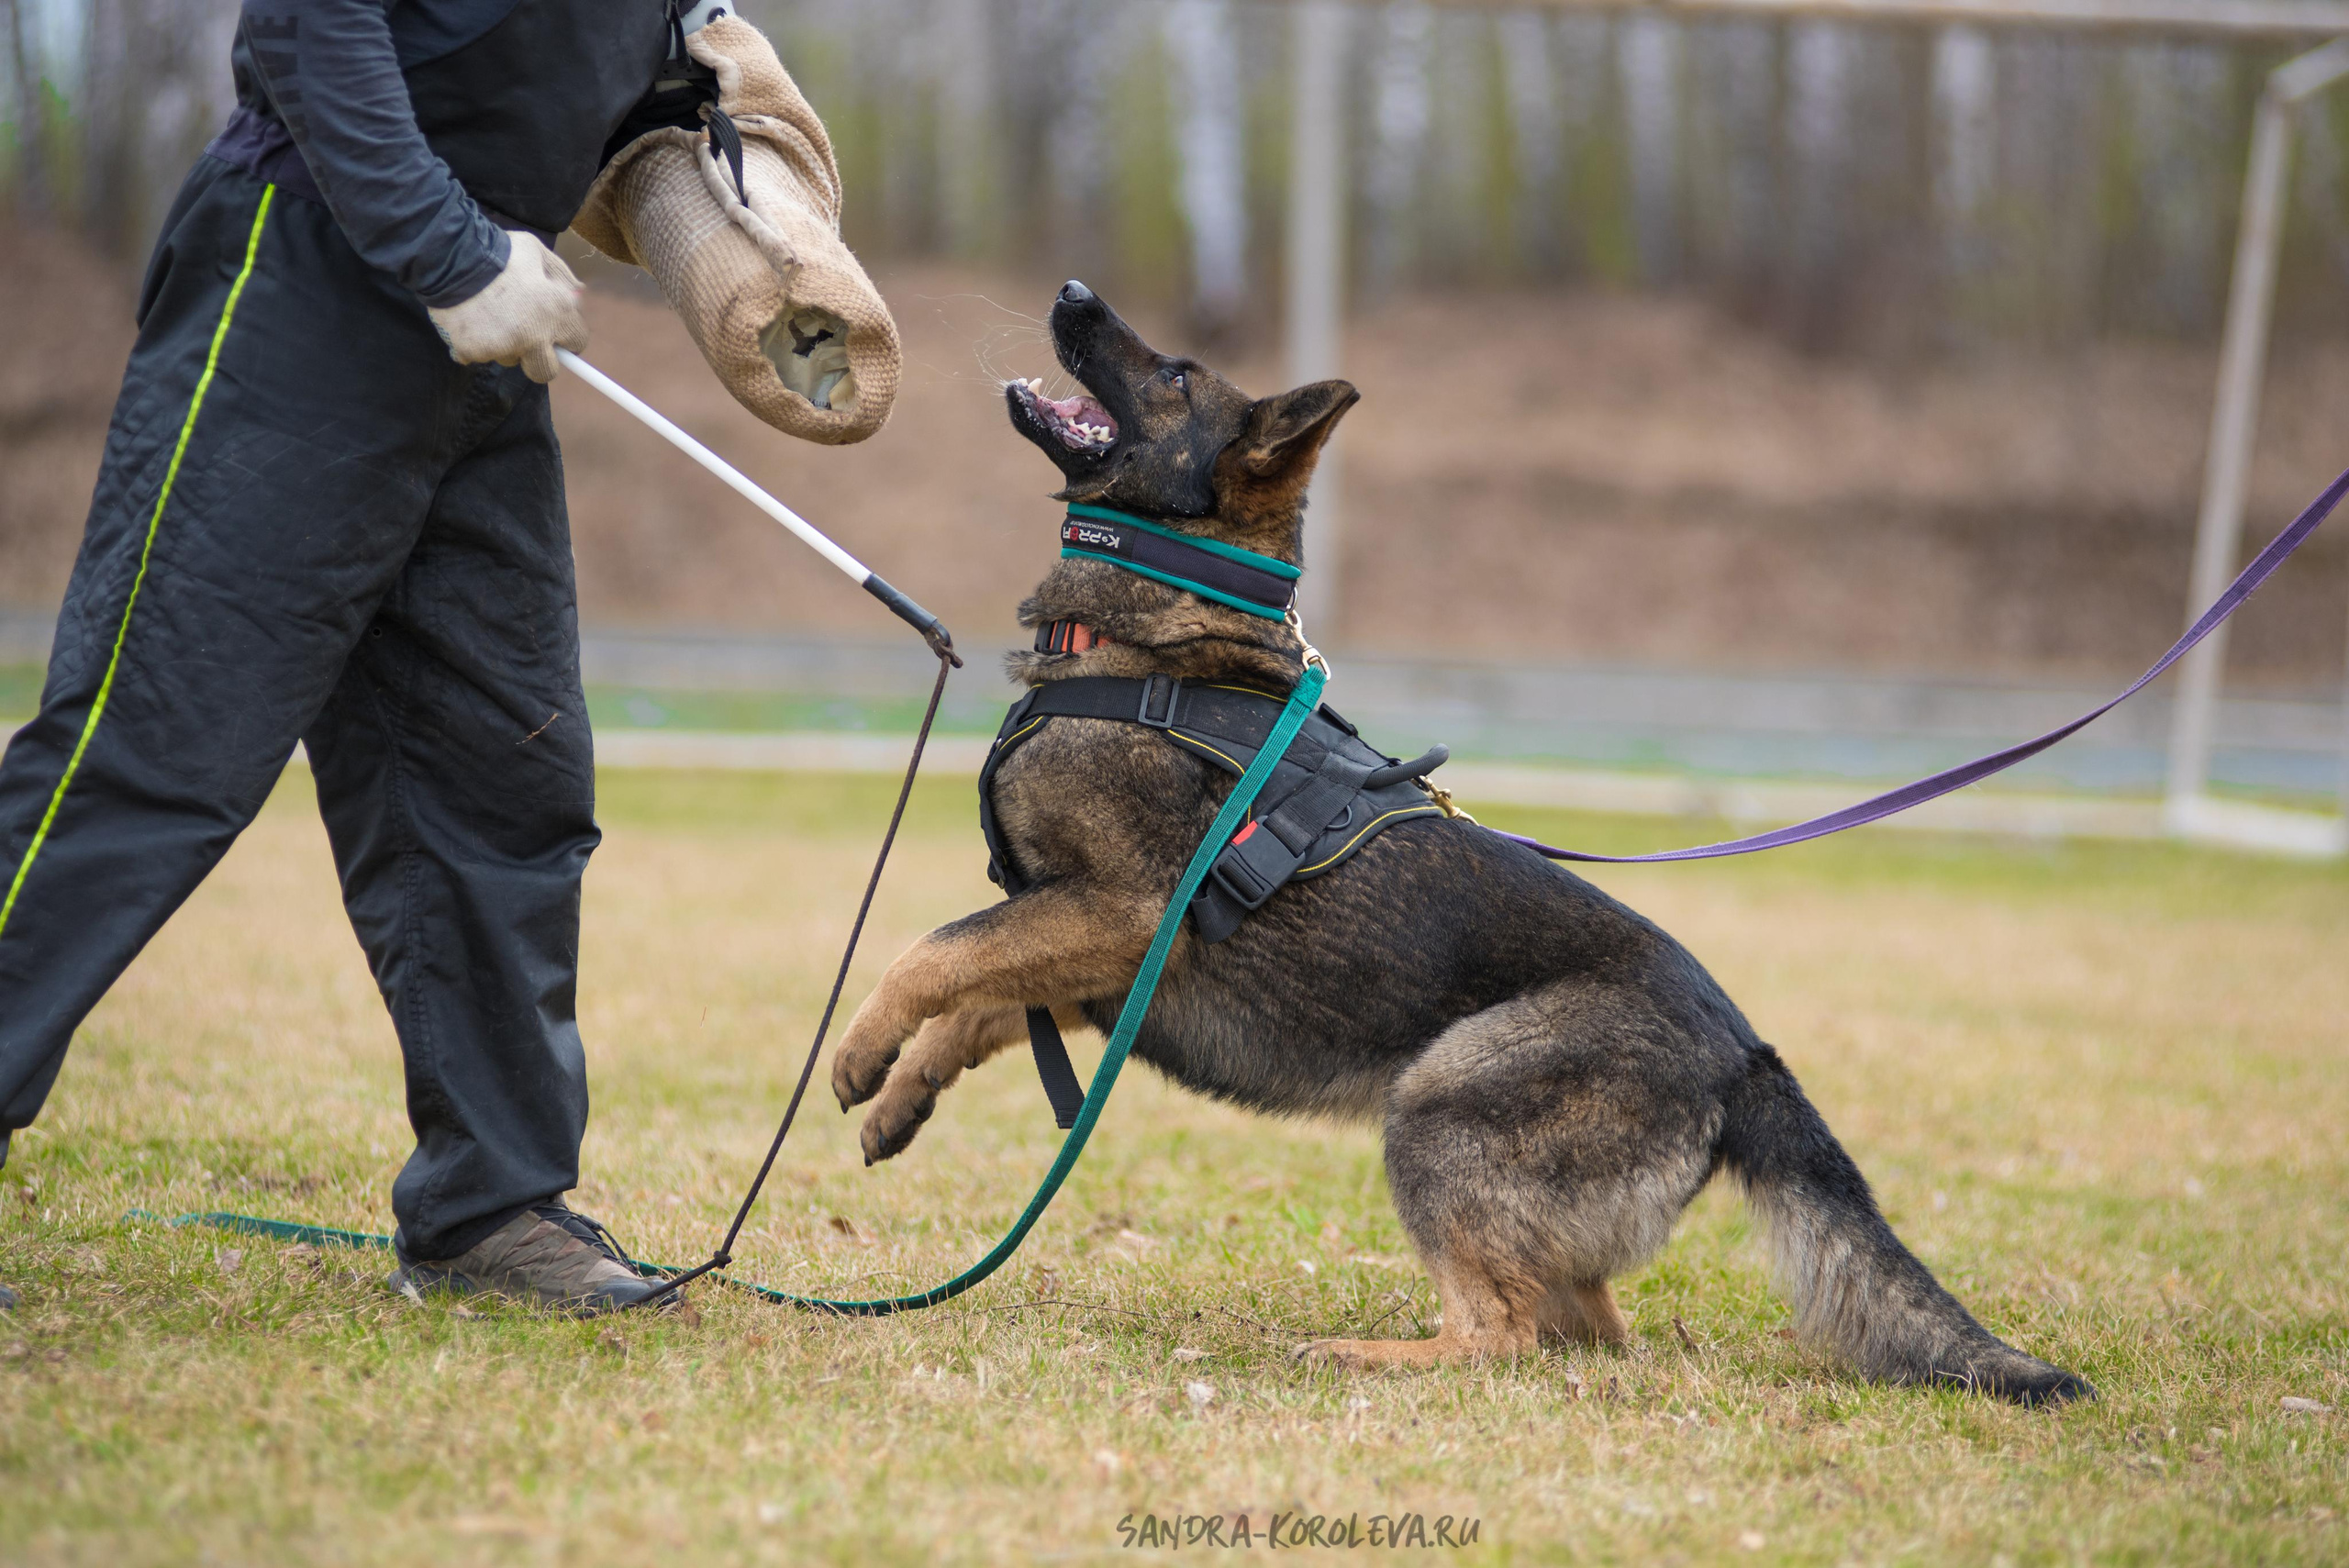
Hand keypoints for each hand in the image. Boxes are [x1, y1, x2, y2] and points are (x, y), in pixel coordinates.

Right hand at [425, 231, 586, 382]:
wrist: (451, 256)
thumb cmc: (500, 250)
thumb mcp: (538, 253)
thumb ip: (561, 277)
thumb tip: (578, 296)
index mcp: (557, 311)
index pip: (578, 342)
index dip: (566, 335)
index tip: (555, 331)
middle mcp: (535, 336)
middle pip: (547, 371)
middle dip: (539, 358)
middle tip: (525, 338)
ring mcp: (503, 348)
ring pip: (509, 360)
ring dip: (504, 346)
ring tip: (489, 316)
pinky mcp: (474, 352)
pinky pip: (478, 355)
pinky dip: (474, 343)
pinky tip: (469, 319)